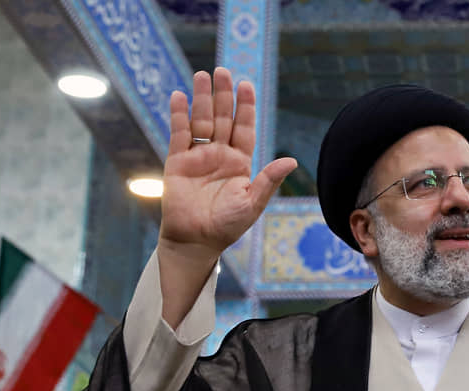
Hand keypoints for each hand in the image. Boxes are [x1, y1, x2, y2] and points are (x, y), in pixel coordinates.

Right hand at [160, 67, 297, 261]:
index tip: (247, 85)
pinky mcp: (177, 162)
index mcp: (240, 162)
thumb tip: (291, 161)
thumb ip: (268, 180)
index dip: (245, 106)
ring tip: (202, 75)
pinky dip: (179, 115)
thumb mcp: (252, 203)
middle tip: (222, 71)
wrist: (196, 241)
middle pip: (223, 118)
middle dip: (223, 94)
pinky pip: (179, 134)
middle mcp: (220, 155)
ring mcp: (198, 156)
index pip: (244, 128)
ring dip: (201, 98)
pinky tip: (179, 96)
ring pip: (201, 121)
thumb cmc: (227, 226)